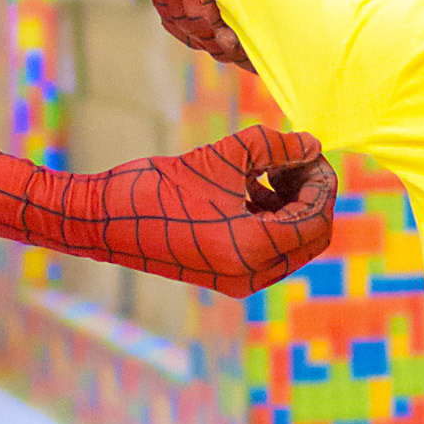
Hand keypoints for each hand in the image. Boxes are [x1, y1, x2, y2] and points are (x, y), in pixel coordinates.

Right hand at [74, 123, 336, 292]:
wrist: (102, 220)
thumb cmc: (155, 188)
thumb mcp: (221, 157)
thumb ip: (272, 147)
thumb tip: (311, 144)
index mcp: (252, 251)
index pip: (315, 221)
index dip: (321, 182)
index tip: (309, 149)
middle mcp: (250, 275)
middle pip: (309, 237)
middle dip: (310, 194)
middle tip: (296, 156)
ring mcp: (237, 279)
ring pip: (290, 243)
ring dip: (290, 203)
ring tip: (270, 166)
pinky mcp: (224, 273)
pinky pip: (266, 248)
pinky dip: (269, 216)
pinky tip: (251, 183)